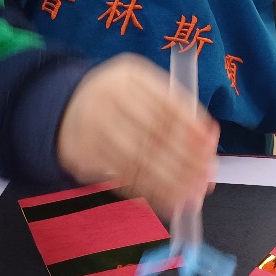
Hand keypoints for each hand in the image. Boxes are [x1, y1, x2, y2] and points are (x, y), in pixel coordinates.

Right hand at [57, 53, 220, 218]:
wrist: (65, 108)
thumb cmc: (117, 99)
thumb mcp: (142, 87)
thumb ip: (175, 108)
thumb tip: (208, 141)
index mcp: (129, 75)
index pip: (168, 105)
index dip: (192, 129)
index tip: (211, 148)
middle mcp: (107, 96)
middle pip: (155, 135)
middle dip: (186, 161)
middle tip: (206, 179)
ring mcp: (91, 126)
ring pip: (139, 161)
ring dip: (171, 183)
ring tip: (192, 195)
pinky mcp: (81, 153)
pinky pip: (122, 177)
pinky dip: (149, 192)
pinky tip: (168, 200)